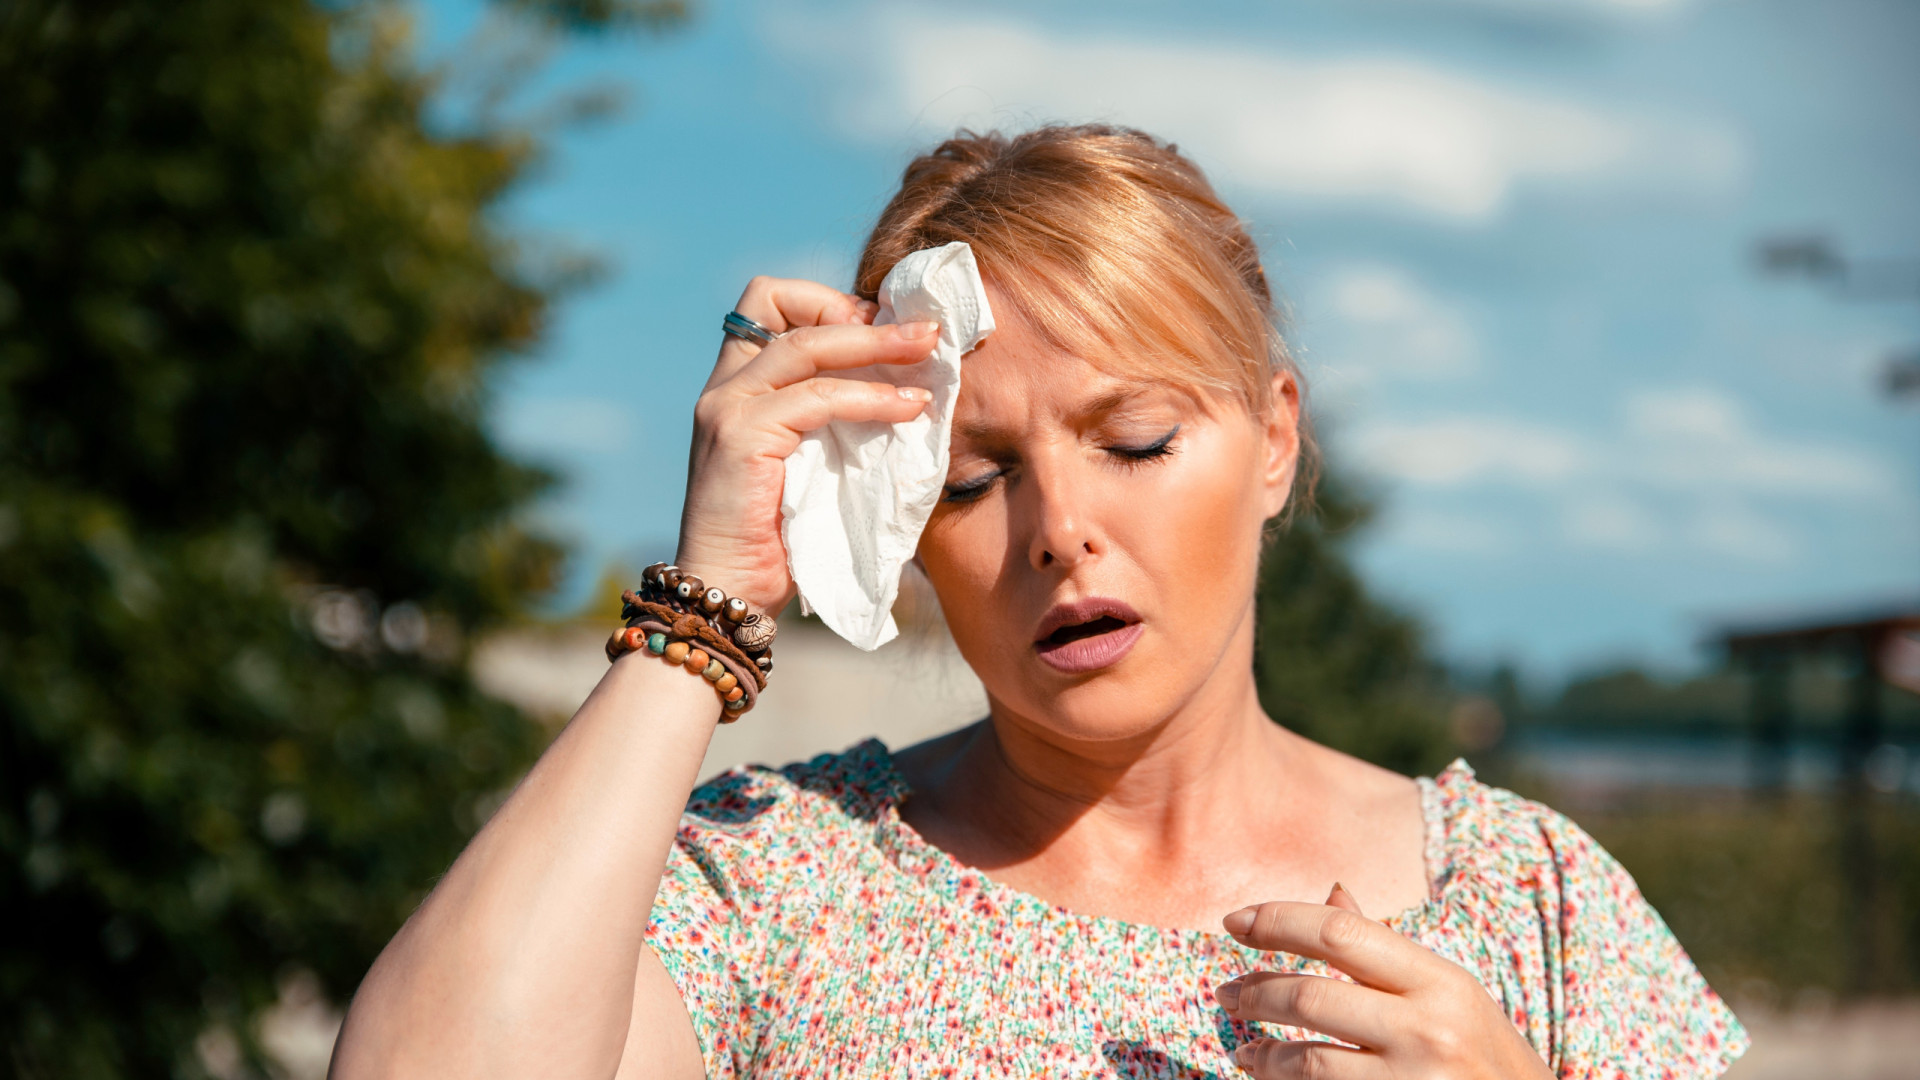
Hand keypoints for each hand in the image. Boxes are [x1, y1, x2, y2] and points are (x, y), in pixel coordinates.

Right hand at [674, 276, 940, 612]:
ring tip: (930, 356)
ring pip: (807, 343)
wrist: (731, 595)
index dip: (826, 302)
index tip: (883, 330)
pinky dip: (871, 397)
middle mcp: (723, 388)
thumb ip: (833, 419)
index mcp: (735, 387)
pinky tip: (909, 409)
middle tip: (923, 331)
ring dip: (877, 344)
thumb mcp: (810, 462)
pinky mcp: (741, 437)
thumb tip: (906, 384)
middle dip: (858, 310)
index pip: (768, 302)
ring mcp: (727, 408)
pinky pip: (818, 397)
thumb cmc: (778, 541)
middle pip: (779, 301)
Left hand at [1213, 885, 1552, 1079]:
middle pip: (1311, 996)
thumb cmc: (1488, 1059)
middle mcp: (1430, 1029)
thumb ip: (1385, 953)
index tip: (1234, 923)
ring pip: (1306, 1061)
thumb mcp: (1453, 997)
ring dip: (1262, 1054)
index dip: (1277, 921)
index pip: (1340, 932)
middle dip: (1256, 993)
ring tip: (1246, 1049)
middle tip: (1227, 994)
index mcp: (1442, 981)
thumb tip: (1331, 894)